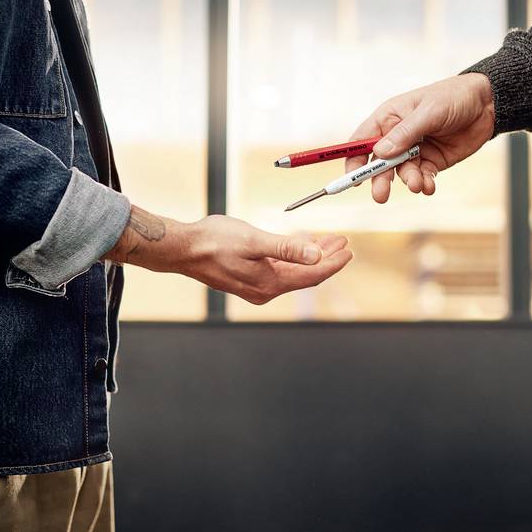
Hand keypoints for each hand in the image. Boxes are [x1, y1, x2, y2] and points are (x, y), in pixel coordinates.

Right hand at [106, 208, 352, 304]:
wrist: (182, 249)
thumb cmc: (214, 242)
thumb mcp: (255, 241)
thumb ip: (287, 248)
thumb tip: (316, 256)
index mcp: (270, 283)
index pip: (312, 275)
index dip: (333, 263)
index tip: (349, 250)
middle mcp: (265, 291)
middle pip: (306, 276)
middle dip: (327, 258)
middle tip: (343, 242)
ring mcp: (256, 287)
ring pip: (294, 273)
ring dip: (312, 256)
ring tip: (328, 241)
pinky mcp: (249, 279)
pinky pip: (280, 271)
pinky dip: (294, 258)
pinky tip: (299, 247)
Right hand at [345, 73, 493, 202]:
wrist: (487, 104)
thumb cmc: (453, 97)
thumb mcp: (428, 112)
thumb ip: (405, 133)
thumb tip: (381, 152)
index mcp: (389, 117)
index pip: (363, 140)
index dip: (354, 159)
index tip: (352, 177)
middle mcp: (398, 135)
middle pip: (379, 162)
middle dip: (379, 179)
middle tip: (380, 195)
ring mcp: (415, 150)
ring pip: (402, 172)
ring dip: (407, 180)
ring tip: (417, 184)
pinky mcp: (432, 161)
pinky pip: (421, 177)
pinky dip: (423, 183)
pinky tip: (429, 186)